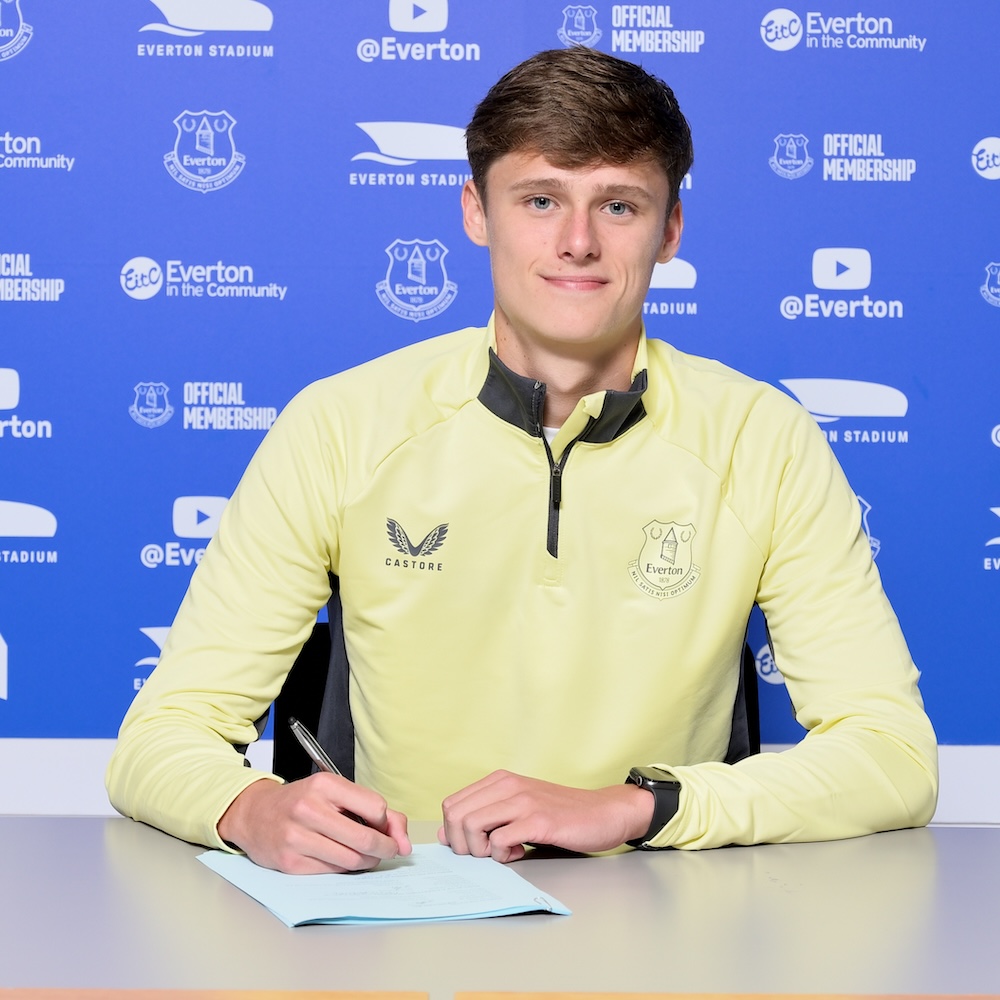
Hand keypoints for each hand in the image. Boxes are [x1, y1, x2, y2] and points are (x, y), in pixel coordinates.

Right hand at [217, 773, 410, 873]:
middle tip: (390, 850)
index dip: (385, 821)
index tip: (384, 826)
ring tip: (367, 856)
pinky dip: (345, 869)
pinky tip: (343, 860)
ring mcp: (297, 838)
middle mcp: (309, 809)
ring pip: (351, 860)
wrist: (255, 815)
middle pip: (365, 838)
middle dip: (385, 848)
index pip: (375, 807)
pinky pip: (332, 871)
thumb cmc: (302, 802)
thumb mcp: (334, 792)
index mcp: (324, 785)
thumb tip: (403, 841)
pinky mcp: (290, 863)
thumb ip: (373, 809)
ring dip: (368, 861)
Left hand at [437, 770, 653, 862]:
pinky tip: (520, 853)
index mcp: (500, 780)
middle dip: (461, 844)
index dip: (453, 832)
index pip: (451, 805)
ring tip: (502, 853)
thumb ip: (484, 817)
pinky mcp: (539, 821)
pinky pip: (500, 841)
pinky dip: (503, 856)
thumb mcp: (517, 809)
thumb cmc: (560, 814)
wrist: (604, 812)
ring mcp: (523, 801)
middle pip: (455, 816)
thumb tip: (445, 834)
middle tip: (485, 854)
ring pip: (472, 826)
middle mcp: (508, 785)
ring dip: (480, 851)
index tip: (473, 845)